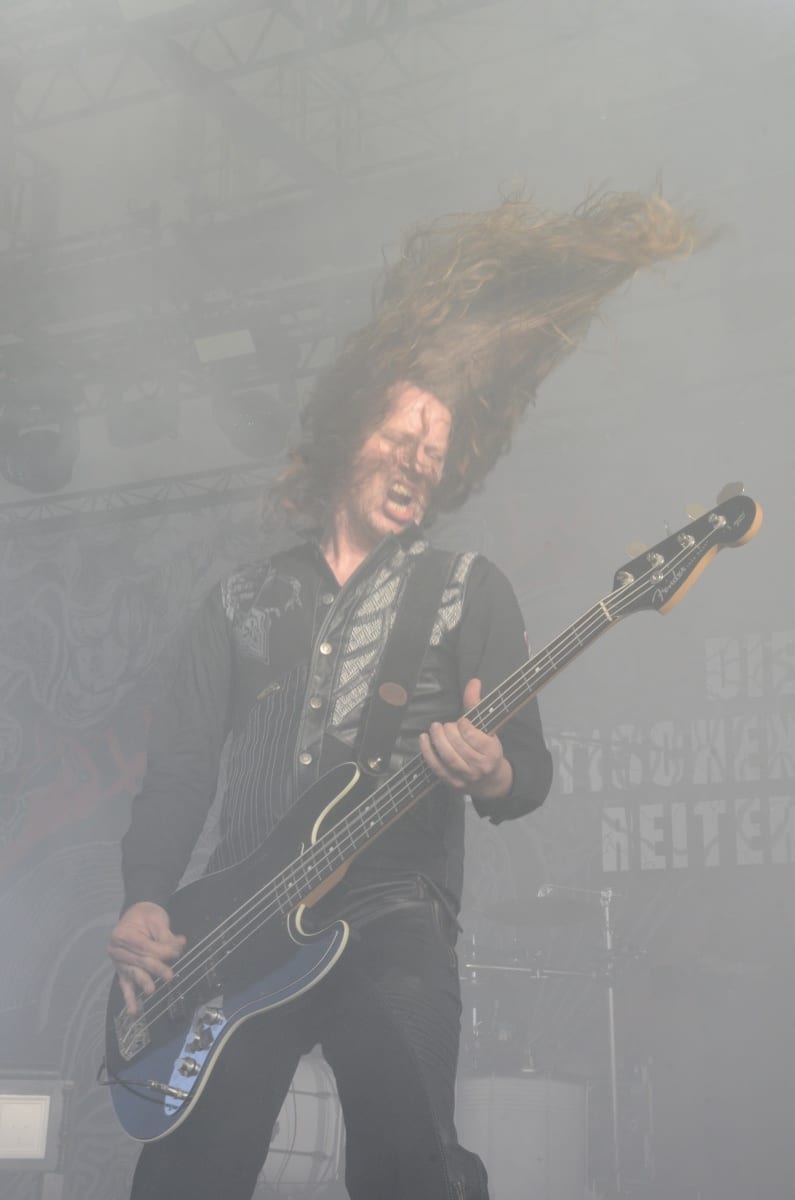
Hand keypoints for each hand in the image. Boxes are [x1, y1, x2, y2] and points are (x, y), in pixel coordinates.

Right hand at [108, 902, 185, 1015]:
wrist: (137, 914)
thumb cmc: (147, 916)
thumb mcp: (157, 920)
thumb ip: (166, 936)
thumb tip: (179, 944)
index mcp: (122, 934)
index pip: (144, 946)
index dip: (161, 951)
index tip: (177, 953)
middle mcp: (116, 949)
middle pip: (139, 961)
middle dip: (156, 968)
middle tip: (170, 976)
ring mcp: (118, 962)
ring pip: (133, 973)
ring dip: (143, 982)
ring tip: (151, 990)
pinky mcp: (123, 972)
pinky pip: (125, 986)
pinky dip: (130, 999)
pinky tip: (134, 1011)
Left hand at [419, 678, 512, 802]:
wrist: (489, 780)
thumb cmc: (485, 748)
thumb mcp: (486, 726)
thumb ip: (476, 704)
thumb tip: (473, 681)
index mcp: (492, 751)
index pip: (473, 736)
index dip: (463, 725)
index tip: (461, 721)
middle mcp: (480, 766)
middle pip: (459, 746)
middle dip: (449, 731)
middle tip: (445, 725)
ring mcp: (466, 777)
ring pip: (448, 757)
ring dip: (438, 740)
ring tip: (434, 728)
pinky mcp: (453, 783)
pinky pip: (437, 768)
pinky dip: (428, 752)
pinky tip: (424, 739)